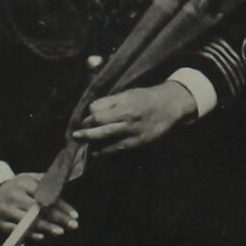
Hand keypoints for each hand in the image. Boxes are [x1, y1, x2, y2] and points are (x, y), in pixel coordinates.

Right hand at [0, 178, 79, 238]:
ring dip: (46, 227)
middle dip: (58, 218)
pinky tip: (41, 236)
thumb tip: (64, 182)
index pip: (47, 195)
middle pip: (40, 209)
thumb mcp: (27, 178)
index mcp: (24, 183)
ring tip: (60, 231)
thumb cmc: (15, 187)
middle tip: (73, 225)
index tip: (75, 215)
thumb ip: (45, 180)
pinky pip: (16, 230)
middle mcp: (15, 196)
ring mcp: (6, 210)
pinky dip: (29, 234)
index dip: (62, 206)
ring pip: (29, 220)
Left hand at [72, 82, 196, 154]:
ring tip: (81, 141)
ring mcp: (134, 128)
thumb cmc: (145, 98)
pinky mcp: (138, 141)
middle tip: (76, 133)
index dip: (89, 114)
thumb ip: (110, 101)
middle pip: (100, 120)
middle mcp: (128, 113)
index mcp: (124, 99)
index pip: (98, 107)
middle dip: (85, 128)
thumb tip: (91, 110)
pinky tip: (95, 152)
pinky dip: (104, 150)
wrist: (169, 106)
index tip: (86, 118)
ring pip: (106, 134)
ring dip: (90, 139)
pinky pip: (117, 147)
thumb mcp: (129, 93)